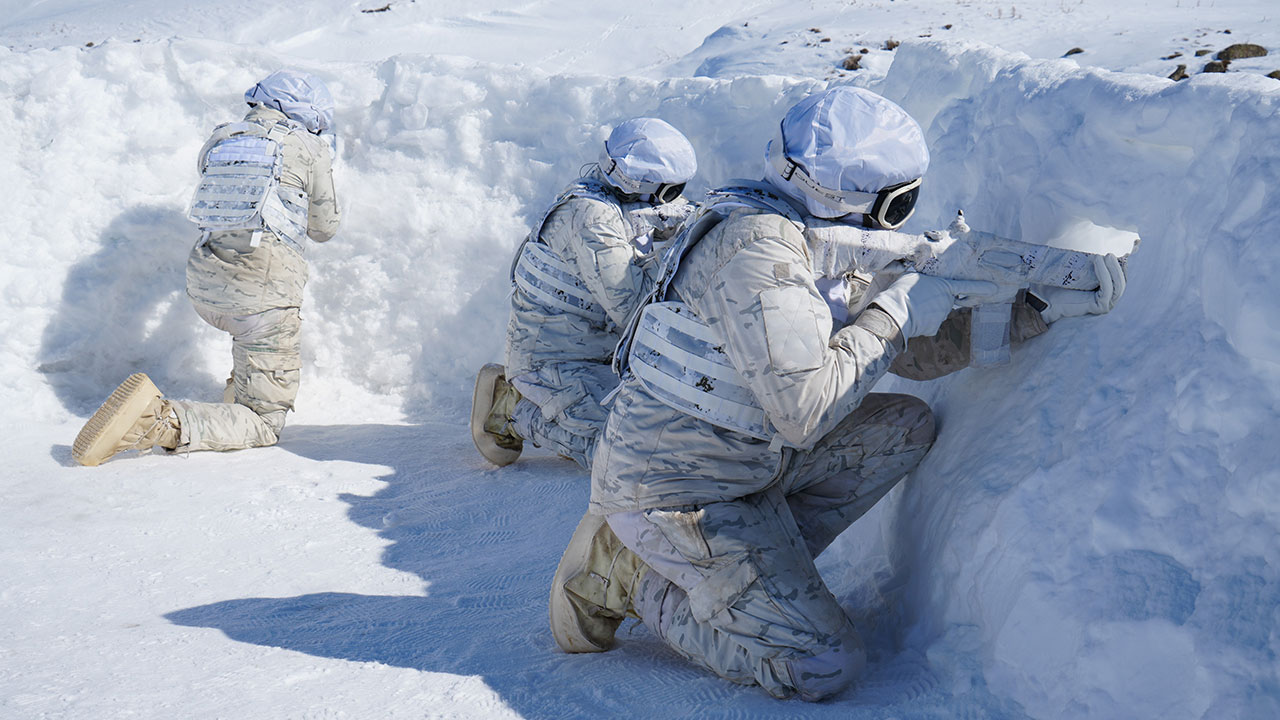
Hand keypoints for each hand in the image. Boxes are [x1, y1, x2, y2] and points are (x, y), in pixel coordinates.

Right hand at [871, 272, 998, 338]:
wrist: (896, 311)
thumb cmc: (902, 291)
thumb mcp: (914, 277)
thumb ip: (927, 281)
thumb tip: (926, 285)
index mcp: (944, 286)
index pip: (966, 286)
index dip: (981, 287)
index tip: (994, 289)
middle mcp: (947, 301)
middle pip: (944, 301)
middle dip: (934, 301)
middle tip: (917, 299)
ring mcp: (942, 316)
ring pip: (936, 313)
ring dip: (926, 312)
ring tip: (911, 308)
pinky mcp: (934, 328)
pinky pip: (929, 325)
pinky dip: (922, 324)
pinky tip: (913, 320)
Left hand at [1036, 253, 1125, 322]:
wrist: (1044, 303)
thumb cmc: (1053, 287)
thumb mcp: (1069, 270)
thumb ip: (1077, 259)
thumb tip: (1077, 232)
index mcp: (1103, 289)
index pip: (1119, 274)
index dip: (1121, 262)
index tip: (1119, 247)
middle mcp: (1107, 297)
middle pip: (1121, 279)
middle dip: (1118, 264)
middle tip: (1110, 251)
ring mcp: (1106, 303)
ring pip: (1118, 284)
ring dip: (1114, 268)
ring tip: (1107, 255)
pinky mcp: (1101, 306)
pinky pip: (1108, 288)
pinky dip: (1105, 274)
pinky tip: (1098, 261)